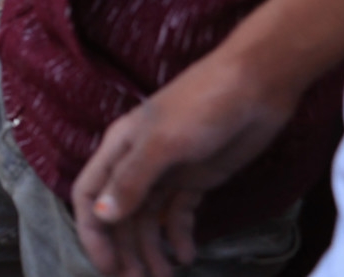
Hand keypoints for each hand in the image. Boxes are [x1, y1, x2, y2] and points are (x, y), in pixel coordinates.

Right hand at [70, 51, 298, 276]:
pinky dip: (179, 236)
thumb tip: (101, 216)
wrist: (255, 86)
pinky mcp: (197, 177)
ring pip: (148, 219)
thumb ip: (132, 181)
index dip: (92, 234)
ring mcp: (167, 171)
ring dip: (151, 250)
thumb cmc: (202, 106)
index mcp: (118, 149)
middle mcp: (137, 162)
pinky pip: (178, 214)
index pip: (89, 196)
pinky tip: (187, 256)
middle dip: (124, 250)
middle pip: (119, 215)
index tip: (108, 268)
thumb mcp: (163, 144)